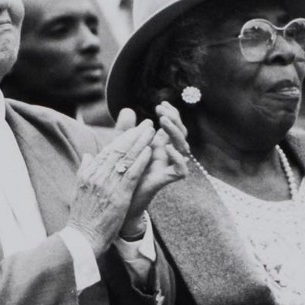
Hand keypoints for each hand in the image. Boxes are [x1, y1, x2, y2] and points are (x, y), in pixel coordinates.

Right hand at [66, 122, 155, 253]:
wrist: (81, 238)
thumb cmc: (82, 217)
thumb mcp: (79, 190)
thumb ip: (84, 171)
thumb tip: (88, 155)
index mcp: (89, 173)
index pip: (108, 151)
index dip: (122, 138)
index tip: (134, 130)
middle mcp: (97, 175)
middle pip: (118, 150)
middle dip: (134, 135)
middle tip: (147, 124)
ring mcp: (107, 185)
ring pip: (126, 158)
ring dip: (140, 143)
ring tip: (151, 131)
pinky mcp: (118, 196)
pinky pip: (131, 174)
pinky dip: (140, 161)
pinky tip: (149, 151)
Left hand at [123, 102, 189, 224]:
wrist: (120, 200)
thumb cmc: (123, 173)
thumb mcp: (122, 148)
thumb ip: (125, 130)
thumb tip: (128, 109)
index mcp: (159, 145)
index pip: (172, 126)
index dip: (171, 114)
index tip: (161, 104)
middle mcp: (166, 155)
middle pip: (181, 134)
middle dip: (174, 119)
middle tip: (161, 111)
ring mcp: (168, 167)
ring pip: (183, 148)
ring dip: (175, 133)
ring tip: (163, 121)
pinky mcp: (167, 180)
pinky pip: (181, 170)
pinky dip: (177, 158)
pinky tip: (166, 147)